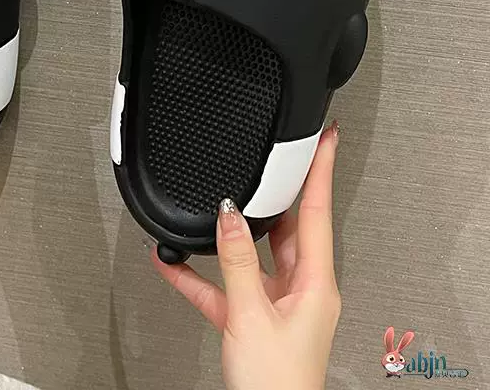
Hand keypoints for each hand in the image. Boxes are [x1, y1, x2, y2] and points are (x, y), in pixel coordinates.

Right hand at [153, 124, 340, 389]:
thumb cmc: (277, 385)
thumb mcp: (251, 316)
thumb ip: (236, 262)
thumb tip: (229, 215)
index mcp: (316, 283)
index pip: (319, 212)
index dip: (322, 170)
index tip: (327, 137)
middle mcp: (302, 288)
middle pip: (290, 226)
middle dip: (279, 190)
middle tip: (275, 156)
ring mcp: (277, 303)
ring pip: (255, 252)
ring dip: (231, 232)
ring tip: (216, 202)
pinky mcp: (252, 319)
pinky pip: (225, 285)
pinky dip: (200, 273)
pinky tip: (173, 260)